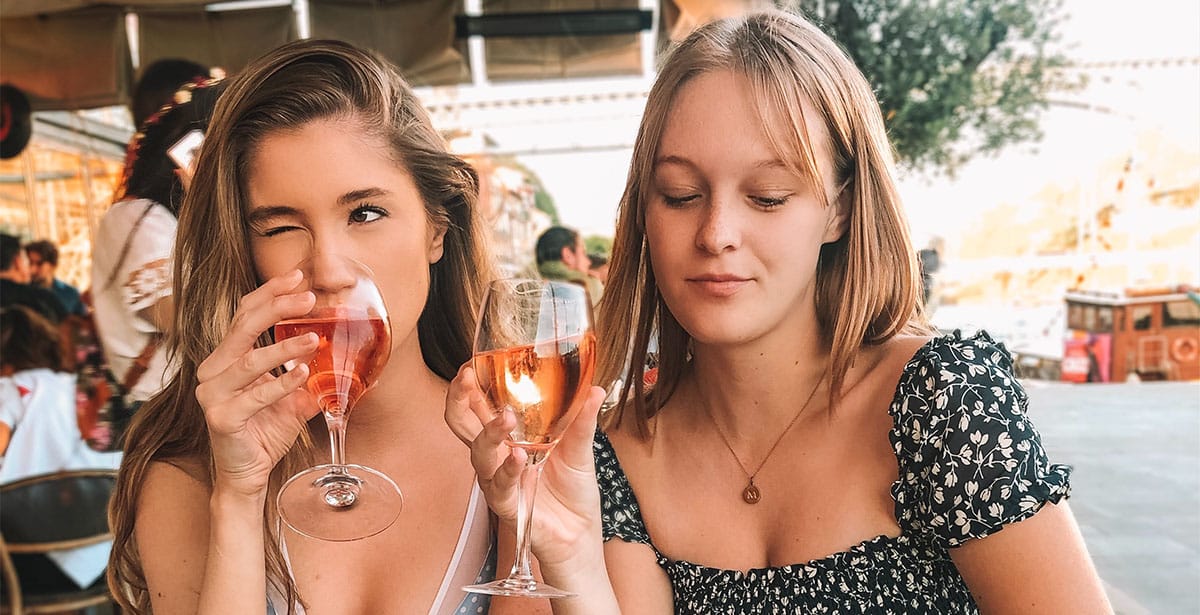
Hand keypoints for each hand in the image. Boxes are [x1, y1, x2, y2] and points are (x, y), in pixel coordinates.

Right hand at [195, 269, 320, 499]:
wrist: (248, 474)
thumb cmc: (267, 430)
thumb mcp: (294, 397)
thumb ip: (313, 376)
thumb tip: (353, 360)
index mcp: (227, 357)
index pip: (245, 313)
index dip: (270, 293)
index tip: (297, 275)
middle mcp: (214, 370)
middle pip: (244, 326)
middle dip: (278, 307)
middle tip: (310, 296)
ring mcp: (212, 394)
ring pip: (250, 360)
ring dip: (285, 348)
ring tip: (315, 338)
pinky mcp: (221, 418)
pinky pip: (254, 396)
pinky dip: (281, 384)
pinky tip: (302, 375)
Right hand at [446, 363, 607, 569]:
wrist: (580, 534)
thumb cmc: (573, 492)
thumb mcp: (581, 449)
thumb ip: (583, 420)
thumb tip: (596, 388)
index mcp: (509, 437)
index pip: (479, 407)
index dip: (469, 387)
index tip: (471, 364)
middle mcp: (496, 456)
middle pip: (462, 425)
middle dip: (458, 400)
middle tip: (467, 378)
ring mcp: (498, 480)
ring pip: (478, 453)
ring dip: (489, 433)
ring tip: (504, 419)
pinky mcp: (506, 505)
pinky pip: (499, 485)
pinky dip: (507, 470)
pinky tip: (517, 457)